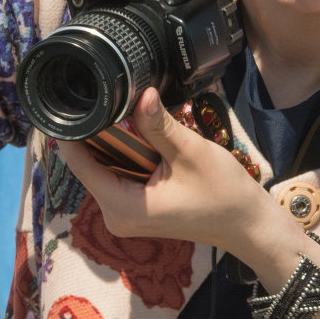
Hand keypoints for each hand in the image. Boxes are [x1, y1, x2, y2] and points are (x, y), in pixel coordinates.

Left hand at [56, 89, 292, 259]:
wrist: (247, 225)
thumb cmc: (224, 194)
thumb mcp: (190, 153)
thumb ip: (158, 125)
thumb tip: (141, 93)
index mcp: (124, 207)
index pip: (80, 164)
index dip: (73, 133)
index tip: (72, 102)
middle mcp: (115, 215)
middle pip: (89, 165)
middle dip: (97, 133)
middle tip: (107, 97)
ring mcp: (124, 215)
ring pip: (103, 168)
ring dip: (113, 142)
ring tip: (124, 110)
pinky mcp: (135, 210)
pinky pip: (117, 175)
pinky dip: (124, 155)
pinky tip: (137, 134)